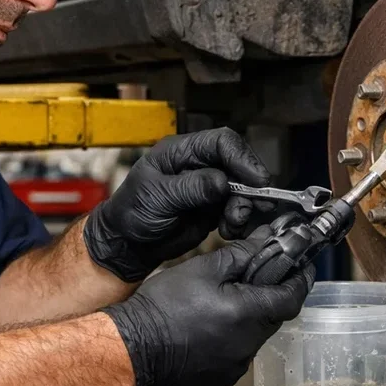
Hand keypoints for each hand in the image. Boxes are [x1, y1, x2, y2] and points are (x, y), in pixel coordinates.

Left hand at [84, 128, 269, 282]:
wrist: (129, 244)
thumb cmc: (132, 212)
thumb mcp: (158, 197)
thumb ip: (191, 188)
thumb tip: (222, 182)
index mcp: (181, 151)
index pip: (221, 142)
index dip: (242, 157)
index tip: (256, 179)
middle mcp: (198, 165)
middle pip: (237, 165)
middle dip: (249, 186)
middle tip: (257, 205)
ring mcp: (208, 187)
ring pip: (241, 189)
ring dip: (244, 207)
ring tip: (234, 223)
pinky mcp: (213, 208)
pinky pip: (236, 210)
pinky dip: (239, 220)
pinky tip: (229, 231)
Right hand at [102, 226, 314, 385]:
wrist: (133, 345)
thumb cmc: (164, 305)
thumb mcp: (205, 268)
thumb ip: (243, 255)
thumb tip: (268, 240)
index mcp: (249, 314)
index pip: (294, 296)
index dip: (300, 277)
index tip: (301, 264)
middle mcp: (249, 343)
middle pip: (276, 314)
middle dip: (272, 293)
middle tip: (259, 275)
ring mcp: (237, 363)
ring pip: (258, 333)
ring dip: (252, 314)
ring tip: (227, 298)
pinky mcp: (223, 375)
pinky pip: (241, 350)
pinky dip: (236, 334)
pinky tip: (214, 322)